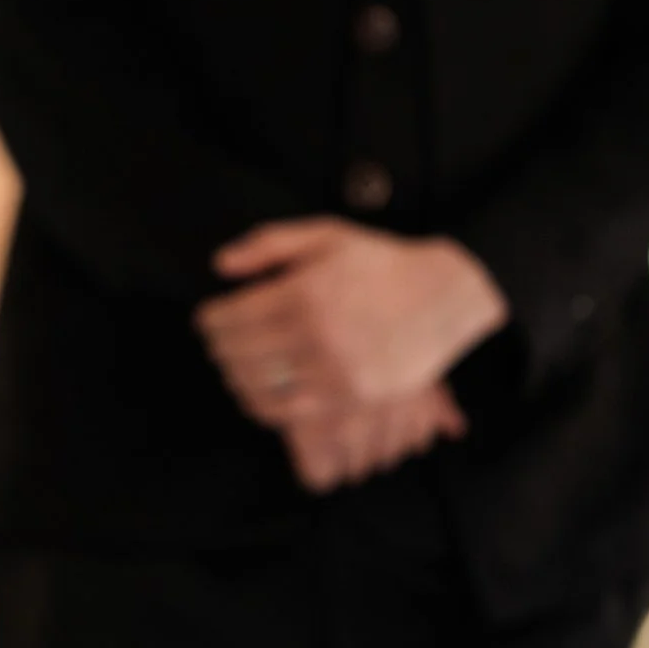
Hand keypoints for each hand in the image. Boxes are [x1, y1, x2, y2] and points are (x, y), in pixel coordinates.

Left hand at [196, 220, 508, 474]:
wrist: (442, 298)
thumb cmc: (380, 263)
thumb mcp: (325, 234)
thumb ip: (268, 244)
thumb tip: (220, 266)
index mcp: (305, 293)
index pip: (232, 319)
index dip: (209, 321)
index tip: (206, 319)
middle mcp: (317, 336)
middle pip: (239, 356)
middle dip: (219, 349)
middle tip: (217, 343)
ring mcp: (335, 372)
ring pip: (258, 389)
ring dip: (235, 379)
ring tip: (234, 368)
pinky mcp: (350, 399)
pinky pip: (288, 413)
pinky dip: (262, 406)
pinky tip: (258, 393)